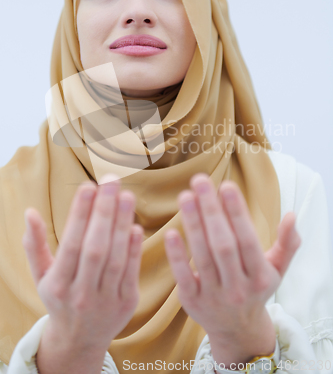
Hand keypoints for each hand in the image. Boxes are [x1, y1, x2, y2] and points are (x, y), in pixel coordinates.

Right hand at [22, 175, 142, 373]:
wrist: (79, 339)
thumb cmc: (59, 297)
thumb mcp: (42, 275)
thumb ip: (35, 244)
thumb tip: (30, 212)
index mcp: (58, 285)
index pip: (70, 244)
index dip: (80, 214)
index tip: (87, 186)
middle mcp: (81, 294)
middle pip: (95, 249)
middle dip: (104, 212)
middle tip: (111, 181)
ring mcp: (106, 301)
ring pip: (116, 258)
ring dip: (122, 225)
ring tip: (126, 195)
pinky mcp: (127, 304)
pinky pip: (131, 273)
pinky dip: (134, 249)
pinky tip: (135, 226)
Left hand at [164, 174, 300, 367]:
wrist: (237, 329)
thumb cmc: (256, 287)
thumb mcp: (277, 268)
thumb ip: (287, 243)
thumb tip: (291, 215)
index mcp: (260, 277)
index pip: (248, 240)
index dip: (237, 213)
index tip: (226, 185)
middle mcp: (238, 288)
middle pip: (223, 245)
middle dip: (211, 210)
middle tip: (200, 180)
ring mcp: (214, 296)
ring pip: (202, 256)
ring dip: (193, 224)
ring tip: (185, 196)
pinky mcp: (192, 301)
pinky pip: (183, 276)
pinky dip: (177, 255)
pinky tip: (171, 232)